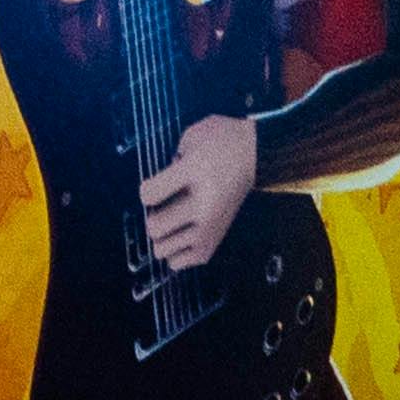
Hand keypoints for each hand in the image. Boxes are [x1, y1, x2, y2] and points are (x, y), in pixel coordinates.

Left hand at [138, 103, 260, 271]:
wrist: (254, 154)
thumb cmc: (218, 142)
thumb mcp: (190, 138)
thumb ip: (170, 163)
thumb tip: (157, 191)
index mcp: (195, 173)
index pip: (150, 194)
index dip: (145, 191)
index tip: (154, 187)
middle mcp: (204, 204)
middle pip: (155, 227)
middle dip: (152, 216)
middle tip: (162, 207)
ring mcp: (211, 226)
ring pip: (165, 249)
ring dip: (163, 236)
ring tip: (172, 223)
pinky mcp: (216, 240)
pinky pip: (183, 262)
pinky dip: (176, 252)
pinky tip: (180, 236)